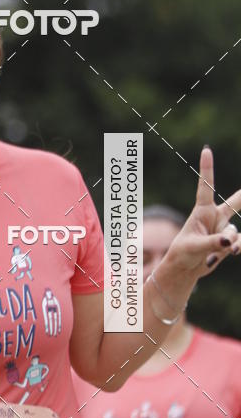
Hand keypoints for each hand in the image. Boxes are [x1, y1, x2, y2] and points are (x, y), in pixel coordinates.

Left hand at [165, 147, 240, 277]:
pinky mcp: (229, 242)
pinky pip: (238, 242)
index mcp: (202, 211)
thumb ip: (213, 243)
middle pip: (235, 202)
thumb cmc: (183, 252)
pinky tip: (230, 253)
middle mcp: (215, 217)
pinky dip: (235, 248)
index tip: (206, 150)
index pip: (206, 187)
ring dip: (230, 243)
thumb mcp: (194, 246)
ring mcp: (223, 229)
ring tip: (219, 252)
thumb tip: (230, 242)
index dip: (207, 168)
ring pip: (234, 233)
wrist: (186, 268)